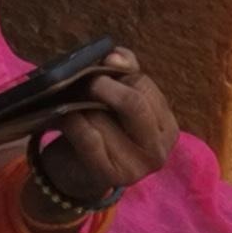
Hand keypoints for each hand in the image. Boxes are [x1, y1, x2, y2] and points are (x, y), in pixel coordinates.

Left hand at [37, 49, 179, 202]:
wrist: (76, 172)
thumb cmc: (100, 129)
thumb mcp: (116, 99)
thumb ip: (123, 72)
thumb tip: (115, 56)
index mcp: (166, 127)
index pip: (144, 86)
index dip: (119, 72)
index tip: (100, 69)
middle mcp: (159, 150)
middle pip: (134, 103)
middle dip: (102, 86)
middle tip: (83, 84)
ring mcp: (137, 168)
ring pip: (104, 118)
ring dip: (80, 106)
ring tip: (70, 104)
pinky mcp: (110, 177)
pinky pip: (87, 137)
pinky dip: (71, 121)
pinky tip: (65, 118)